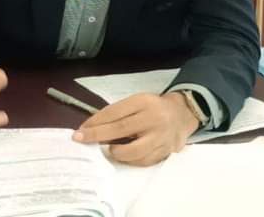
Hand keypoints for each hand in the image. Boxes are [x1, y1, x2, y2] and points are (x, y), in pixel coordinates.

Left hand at [72, 92, 200, 165]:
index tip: (80, 130)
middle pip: (120, 130)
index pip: (115, 112)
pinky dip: (130, 160)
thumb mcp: (137, 102)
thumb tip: (92, 128)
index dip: (95, 122)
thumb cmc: (153, 108)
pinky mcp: (166, 151)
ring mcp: (161, 137)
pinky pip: (142, 161)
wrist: (182, 114)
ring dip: (115, 152)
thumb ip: (118, 114)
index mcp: (144, 102)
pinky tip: (124, 155)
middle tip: (80, 140)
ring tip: (110, 148)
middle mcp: (154, 118)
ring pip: (132, 151)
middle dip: (97, 136)